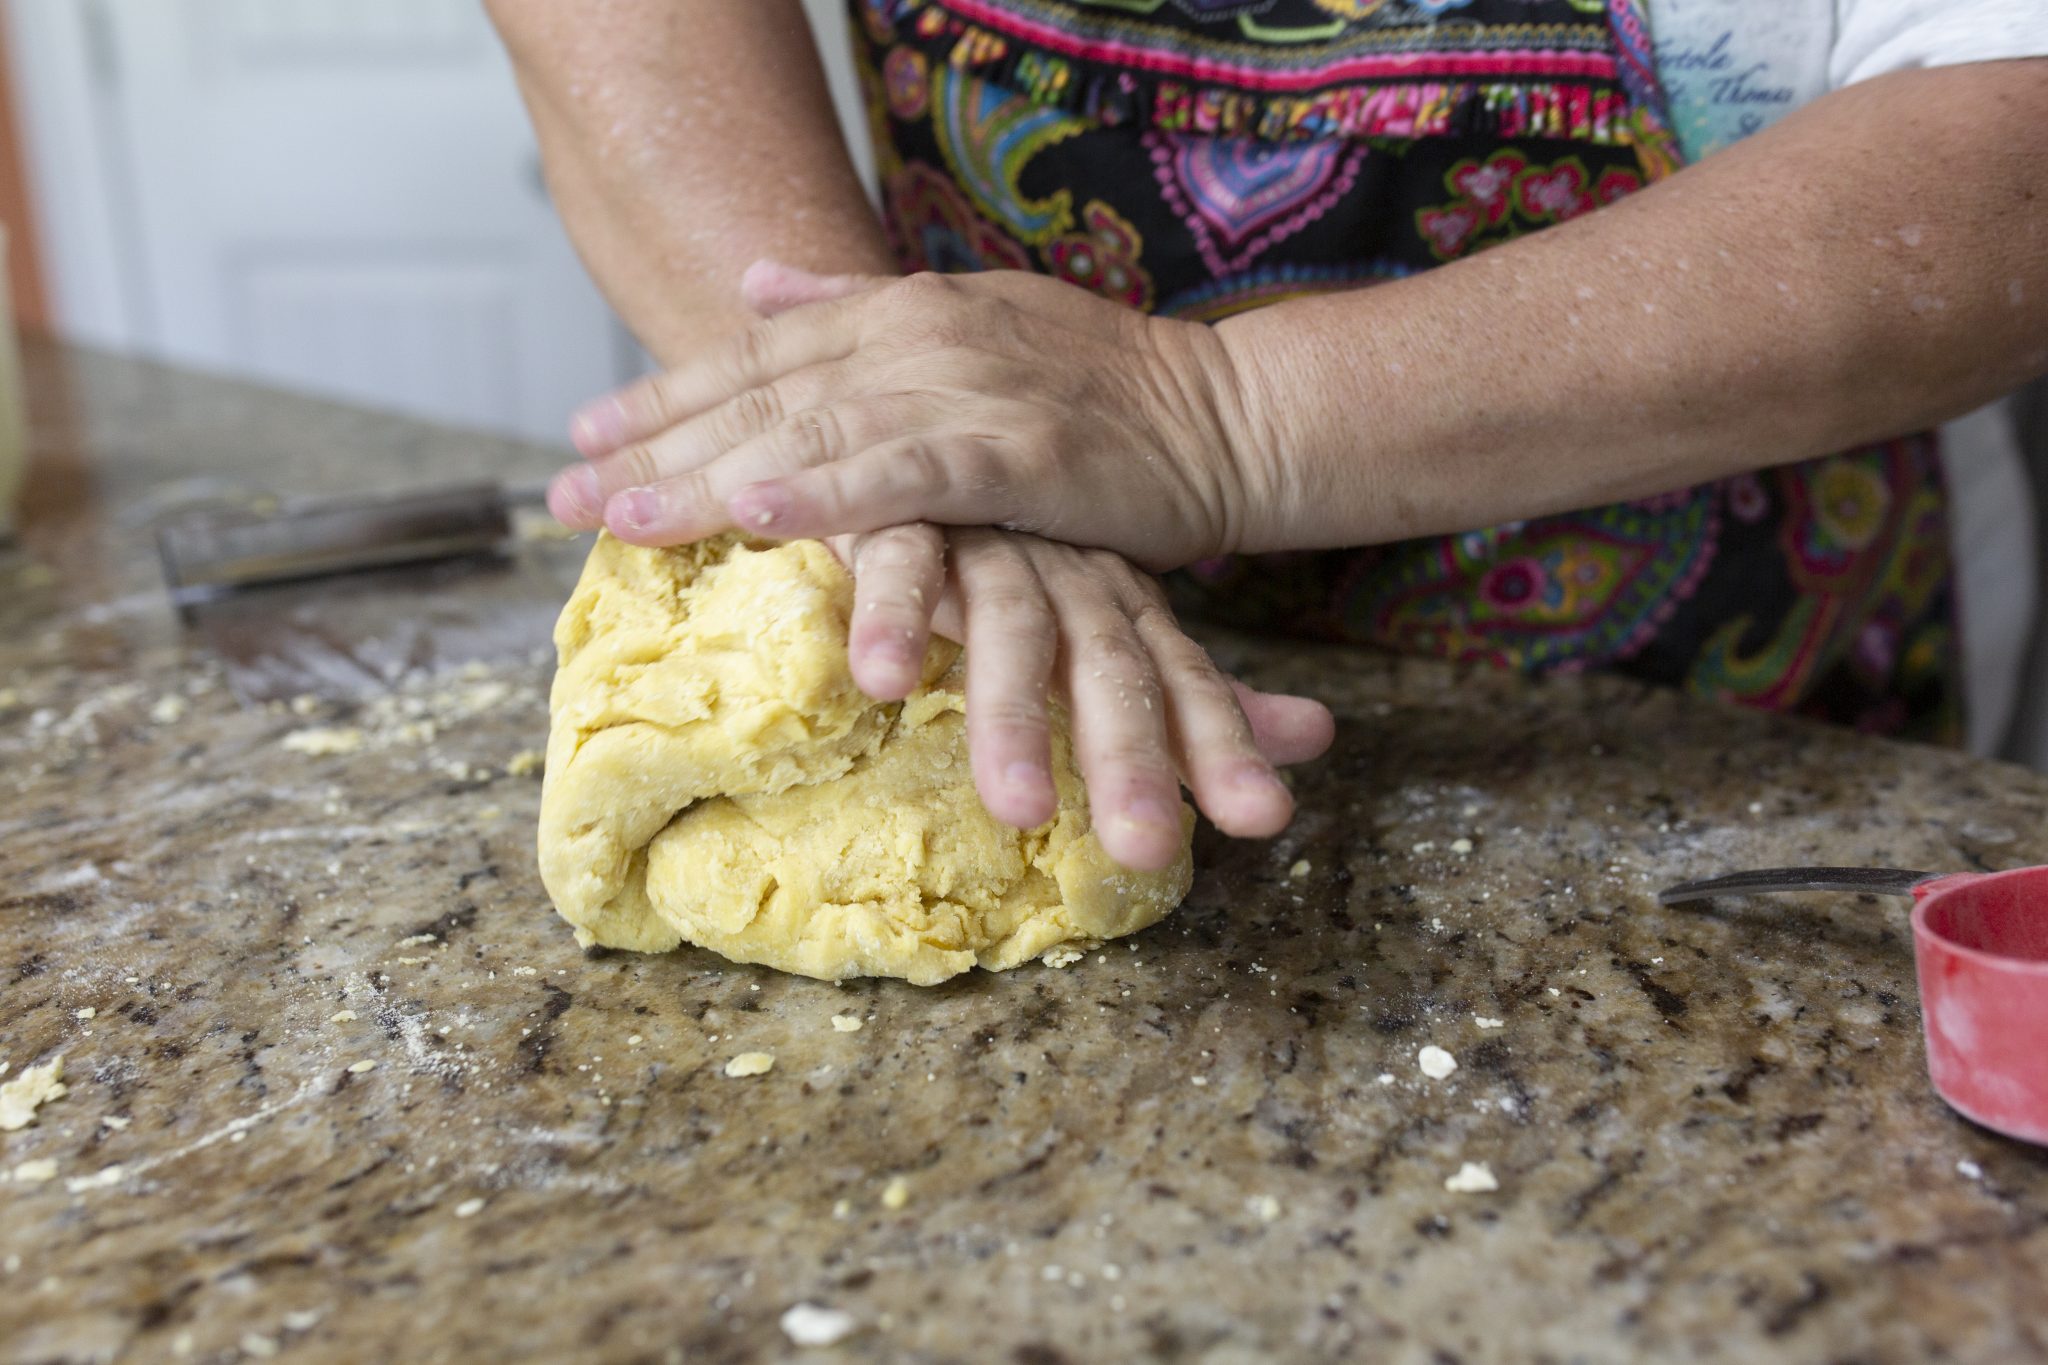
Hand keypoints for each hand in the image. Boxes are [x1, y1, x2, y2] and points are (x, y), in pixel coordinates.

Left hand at [547, 260, 1273, 571]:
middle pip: (762, 397)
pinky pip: (902, 478)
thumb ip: (858, 308)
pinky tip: (753, 514)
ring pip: (812, 435)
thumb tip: (760, 284)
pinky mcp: (1015, 451)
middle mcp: (919, 339)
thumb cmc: (1101, 391)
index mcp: (903, 314)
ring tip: (620, 517)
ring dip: (709, 477)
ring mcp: (965, 390)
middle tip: (563, 495)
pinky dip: (826, 494)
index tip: (587, 432)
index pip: (758, 356)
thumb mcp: (972, 326)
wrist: (1223, 415)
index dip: (666, 394)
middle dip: (655, 448)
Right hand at [831, 522, 1332, 869]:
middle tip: (1145, 847)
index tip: (1263, 819)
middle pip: (1107, 668)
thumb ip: (1197, 694)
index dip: (1225, 747)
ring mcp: (988, 545)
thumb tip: (1320, 736)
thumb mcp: (1114, 625)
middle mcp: (1069, 576)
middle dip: (1129, 756)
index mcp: (1123, 607)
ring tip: (1018, 810)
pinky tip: (883, 678)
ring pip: (1011, 627)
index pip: (1185, 683)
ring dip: (1013, 717)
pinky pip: (902, 563)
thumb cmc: (1024, 556)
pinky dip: (892, 614)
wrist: (922, 437)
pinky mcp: (900, 516)